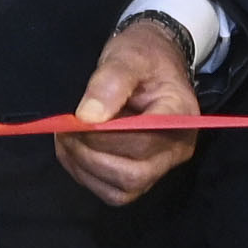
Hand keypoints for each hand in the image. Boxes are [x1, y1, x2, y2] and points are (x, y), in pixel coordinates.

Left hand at [59, 12, 206, 206]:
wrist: (152, 63)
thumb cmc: (144, 56)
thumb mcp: (128, 56)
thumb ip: (110, 82)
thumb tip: (88, 117)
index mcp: (181, 117)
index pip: (144, 142)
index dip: (105, 137)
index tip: (76, 121)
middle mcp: (177, 149)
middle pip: (134, 175)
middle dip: (91, 156)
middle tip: (66, 131)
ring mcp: (161, 166)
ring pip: (122, 190)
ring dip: (85, 168)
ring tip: (67, 138)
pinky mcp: (142, 175)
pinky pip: (113, 191)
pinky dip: (87, 176)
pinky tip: (74, 151)